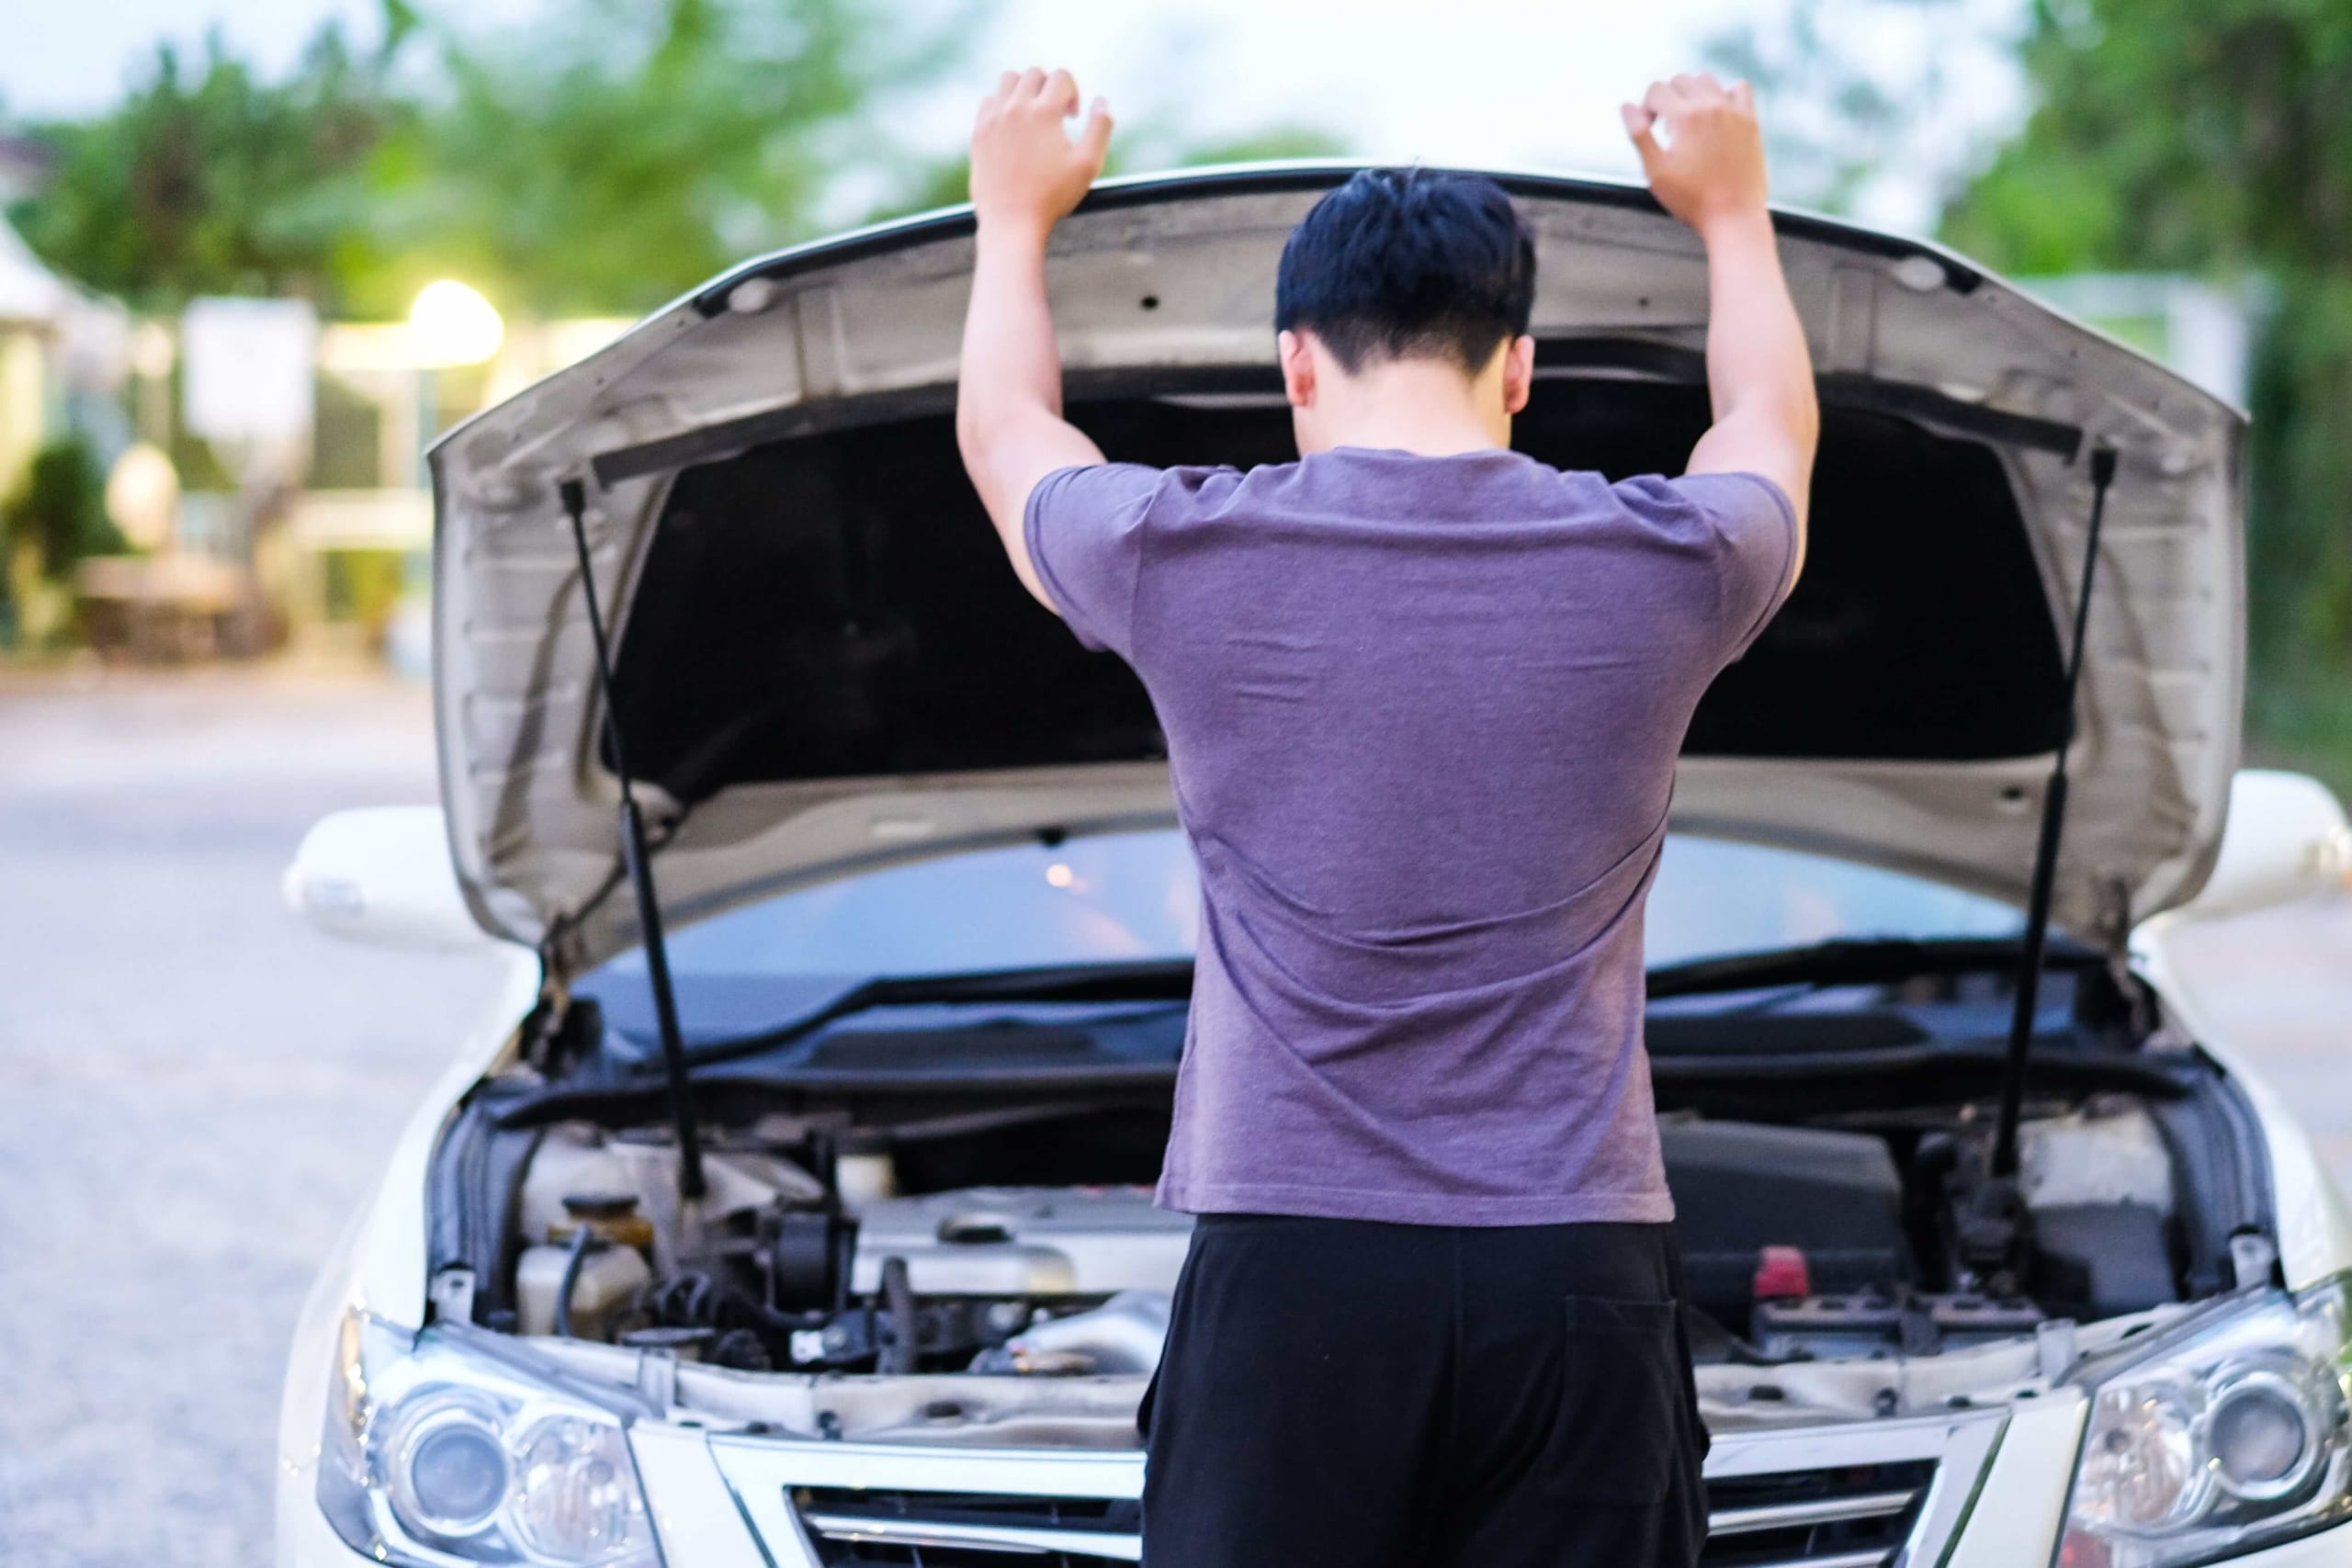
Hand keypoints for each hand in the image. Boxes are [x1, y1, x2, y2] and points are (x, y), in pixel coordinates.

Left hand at [970, 68, 1112, 242]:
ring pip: (1008, 80)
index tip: (1073, 117)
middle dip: (1050, 88)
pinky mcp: (979, 132)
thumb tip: (1102, 101)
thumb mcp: (1088, 164)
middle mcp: (1015, 108)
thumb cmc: (1053, 196)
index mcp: (1043, 112)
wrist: (1011, 221)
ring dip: (1025, 88)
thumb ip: (1101, 127)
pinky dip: (1004, 103)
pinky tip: (1013, 125)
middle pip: (1034, 74)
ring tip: (1034, 113)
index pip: (1061, 76)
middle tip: (1057, 116)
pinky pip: (989, 100)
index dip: (1073, 92)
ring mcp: (993, 118)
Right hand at [1622, 73, 1768, 236]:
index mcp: (1684, 117)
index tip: (1649, 130)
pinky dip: (1725, 93)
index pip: (1656, 90)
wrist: (1733, 216)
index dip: (1646, 108)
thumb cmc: (1691, 199)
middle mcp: (1710, 106)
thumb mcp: (1655, 171)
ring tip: (1689, 122)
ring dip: (1692, 93)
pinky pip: (1739, 88)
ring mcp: (1733, 111)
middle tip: (1666, 129)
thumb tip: (1626, 106)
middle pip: (1680, 81)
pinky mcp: (1750, 120)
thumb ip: (1639, 134)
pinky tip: (1717, 113)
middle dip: (1667, 99)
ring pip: (1706, 80)